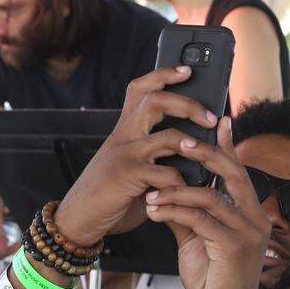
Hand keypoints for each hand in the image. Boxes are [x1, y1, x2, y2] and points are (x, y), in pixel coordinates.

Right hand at [51, 64, 219, 246]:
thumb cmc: (112, 193)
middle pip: (155, 101)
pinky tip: (190, 192)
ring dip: (193, 144)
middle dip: (187, 104)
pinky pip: (166, 174)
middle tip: (210, 116)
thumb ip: (154, 154)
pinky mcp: (129, 177)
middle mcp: (124, 136)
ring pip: (167, 137)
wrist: (79, 218)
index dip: (164, 75)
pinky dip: (183, 183)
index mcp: (125, 129)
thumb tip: (192, 148)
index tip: (187, 70)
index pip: (141, 88)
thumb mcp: (131, 165)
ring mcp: (125, 155)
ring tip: (208, 152)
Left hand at [144, 118, 269, 288]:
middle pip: (233, 173)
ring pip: (211, 196)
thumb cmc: (214, 281)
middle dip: (205, 153)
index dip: (229, 146)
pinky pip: (201, 219)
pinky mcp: (236, 248)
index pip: (239, 173)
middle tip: (179, 141)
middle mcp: (257, 220)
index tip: (219, 120)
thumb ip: (188, 215)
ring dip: (176, 191)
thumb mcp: (198, 241)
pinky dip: (174, 211)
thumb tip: (167, 190)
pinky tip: (155, 210)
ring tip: (151, 193)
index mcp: (252, 215)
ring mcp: (250, 234)